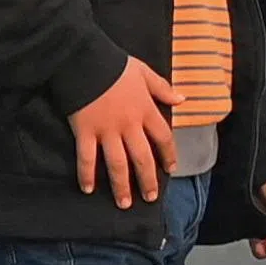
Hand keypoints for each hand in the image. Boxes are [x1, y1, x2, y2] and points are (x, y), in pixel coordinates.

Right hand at [71, 58, 173, 207]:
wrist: (83, 61)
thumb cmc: (115, 66)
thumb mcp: (145, 73)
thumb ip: (163, 89)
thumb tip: (182, 100)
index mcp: (146, 110)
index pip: (163, 138)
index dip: (168, 155)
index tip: (171, 169)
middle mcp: (129, 125)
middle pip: (142, 157)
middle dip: (147, 180)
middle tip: (149, 198)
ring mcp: (106, 131)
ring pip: (117, 163)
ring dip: (121, 185)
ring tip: (124, 203)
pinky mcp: (84, 132)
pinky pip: (86, 158)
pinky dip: (87, 174)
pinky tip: (89, 189)